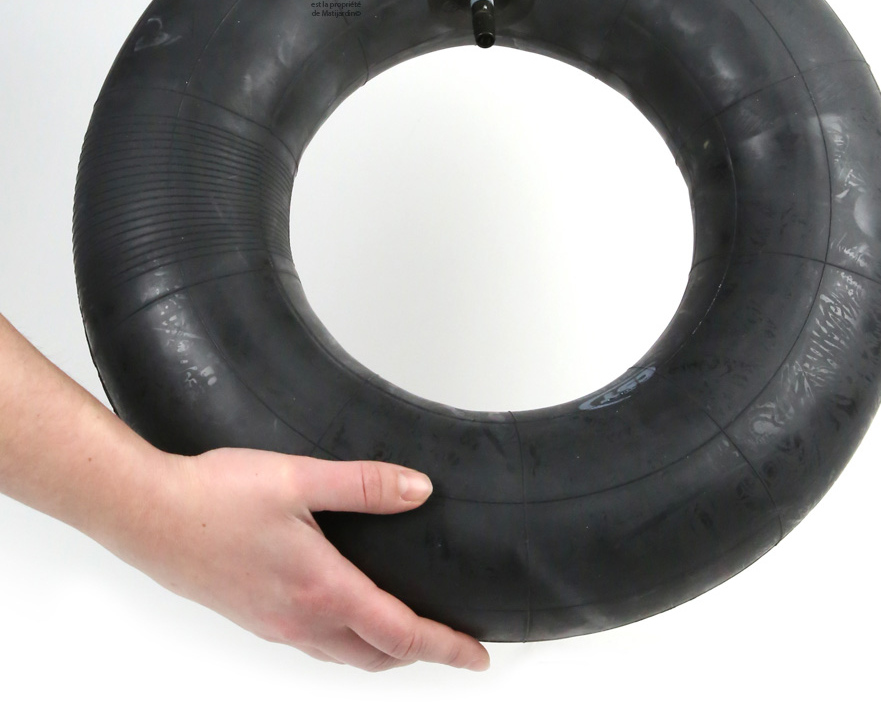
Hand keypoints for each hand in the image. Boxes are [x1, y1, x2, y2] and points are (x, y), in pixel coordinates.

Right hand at [135, 449, 489, 671]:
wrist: (146, 514)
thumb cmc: (216, 496)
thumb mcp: (300, 479)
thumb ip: (364, 486)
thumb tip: (420, 491)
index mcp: (322, 589)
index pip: (401, 633)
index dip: (446, 646)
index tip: (478, 657)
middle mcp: (300, 619)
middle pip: (376, 655)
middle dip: (419, 654)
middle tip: (451, 642)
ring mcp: (273, 624)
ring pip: (342, 654)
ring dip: (381, 651)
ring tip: (406, 632)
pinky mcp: (251, 616)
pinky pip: (312, 644)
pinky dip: (344, 642)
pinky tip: (341, 615)